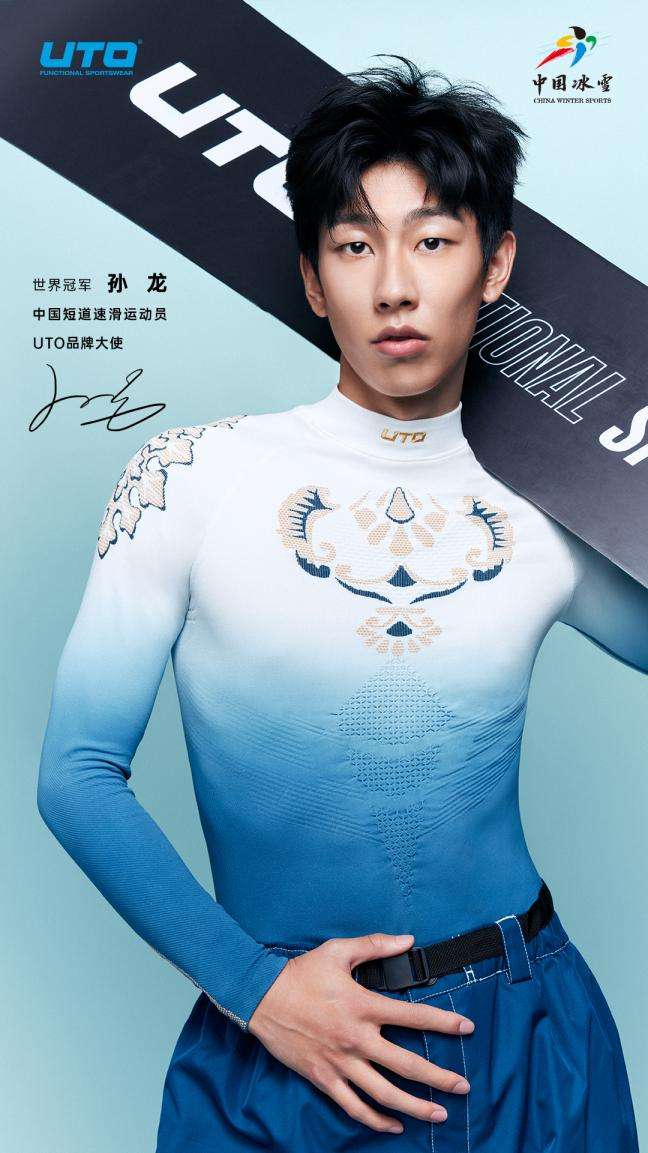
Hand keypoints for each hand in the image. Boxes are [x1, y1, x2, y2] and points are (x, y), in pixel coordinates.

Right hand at [248, 931, 472, 1134]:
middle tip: (463, 1086)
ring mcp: (340, 1062)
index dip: (444, 1023)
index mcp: (363, 1006)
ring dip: (415, 1106)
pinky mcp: (324, 1078)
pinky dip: (375, 1120)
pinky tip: (393, 1125)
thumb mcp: (338, 951)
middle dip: (439, 1078)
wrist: (261, 997)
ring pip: (385, 1093)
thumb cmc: (301, 973)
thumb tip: (407, 941)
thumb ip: (375, 946)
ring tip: (439, 1114)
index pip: (413, 1017)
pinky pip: (354, 1106)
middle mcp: (356, 1039)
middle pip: (406, 1065)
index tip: (467, 1029)